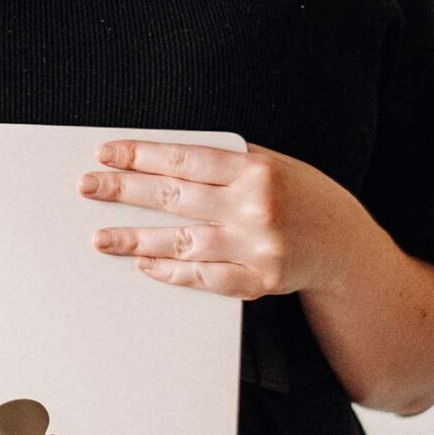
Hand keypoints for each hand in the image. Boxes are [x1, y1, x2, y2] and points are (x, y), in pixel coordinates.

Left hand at [76, 136, 352, 298]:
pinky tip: (145, 265)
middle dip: (124, 190)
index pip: (185, 158)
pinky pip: (205, 278)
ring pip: (181, 242)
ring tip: (101, 237)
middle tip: (88, 187)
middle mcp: (255, 206)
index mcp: (256, 169)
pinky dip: (172, 272)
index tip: (106, 153)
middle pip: (175, 196)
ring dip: (135, 240)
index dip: (141, 155)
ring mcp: (257, 247)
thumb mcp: (273, 164)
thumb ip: (226, 161)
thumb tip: (164, 157)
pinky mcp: (259, 281)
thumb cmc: (303, 197)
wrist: (345, 247)